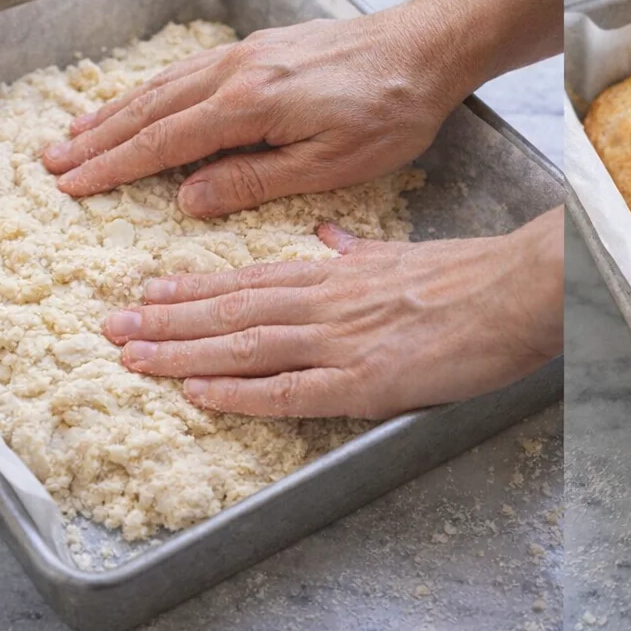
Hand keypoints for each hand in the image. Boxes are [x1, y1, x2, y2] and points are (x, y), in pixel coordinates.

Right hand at [42, 0, 563, 214]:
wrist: (425, 47)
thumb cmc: (389, 112)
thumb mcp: (330, 164)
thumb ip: (254, 181)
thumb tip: (185, 199)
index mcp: (248, 104)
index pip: (163, 143)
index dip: (113, 167)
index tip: (71, 187)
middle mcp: (235, 71)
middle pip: (150, 110)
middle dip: (97, 139)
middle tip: (50, 165)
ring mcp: (246, 54)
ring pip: (163, 85)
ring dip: (115, 112)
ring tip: (76, 135)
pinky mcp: (261, 47)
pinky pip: (188, 71)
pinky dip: (152, 90)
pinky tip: (141, 102)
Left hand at [99, 208, 563, 419]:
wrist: (518, 290)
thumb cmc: (471, 276)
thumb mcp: (404, 252)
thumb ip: (359, 250)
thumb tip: (327, 235)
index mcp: (337, 273)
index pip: (249, 280)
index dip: (193, 290)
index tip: (148, 293)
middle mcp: (326, 302)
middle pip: (232, 310)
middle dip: (166, 321)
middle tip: (111, 328)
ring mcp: (342, 342)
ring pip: (245, 345)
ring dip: (182, 352)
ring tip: (131, 356)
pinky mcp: (366, 382)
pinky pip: (289, 390)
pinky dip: (239, 392)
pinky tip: (198, 395)